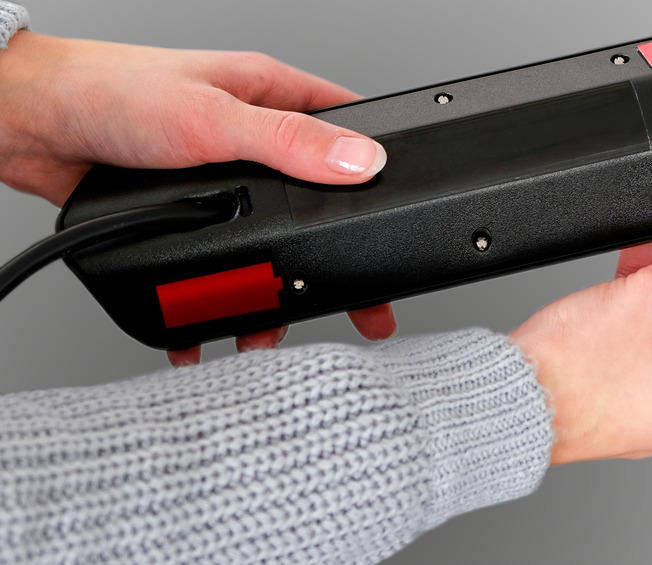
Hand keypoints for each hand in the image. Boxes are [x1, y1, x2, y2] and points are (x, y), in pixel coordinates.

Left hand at [0, 31, 396, 364]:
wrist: (32, 122)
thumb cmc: (113, 93)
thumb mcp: (213, 118)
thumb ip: (288, 143)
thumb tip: (360, 160)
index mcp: (272, 97)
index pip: (348, 131)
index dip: (379, 171)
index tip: (402, 211)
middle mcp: (253, 138)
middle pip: (316, 205)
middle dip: (333, 262)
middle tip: (361, 307)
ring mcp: (225, 179)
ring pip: (270, 243)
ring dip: (272, 291)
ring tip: (271, 329)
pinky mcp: (193, 212)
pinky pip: (225, 261)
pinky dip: (222, 296)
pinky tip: (216, 323)